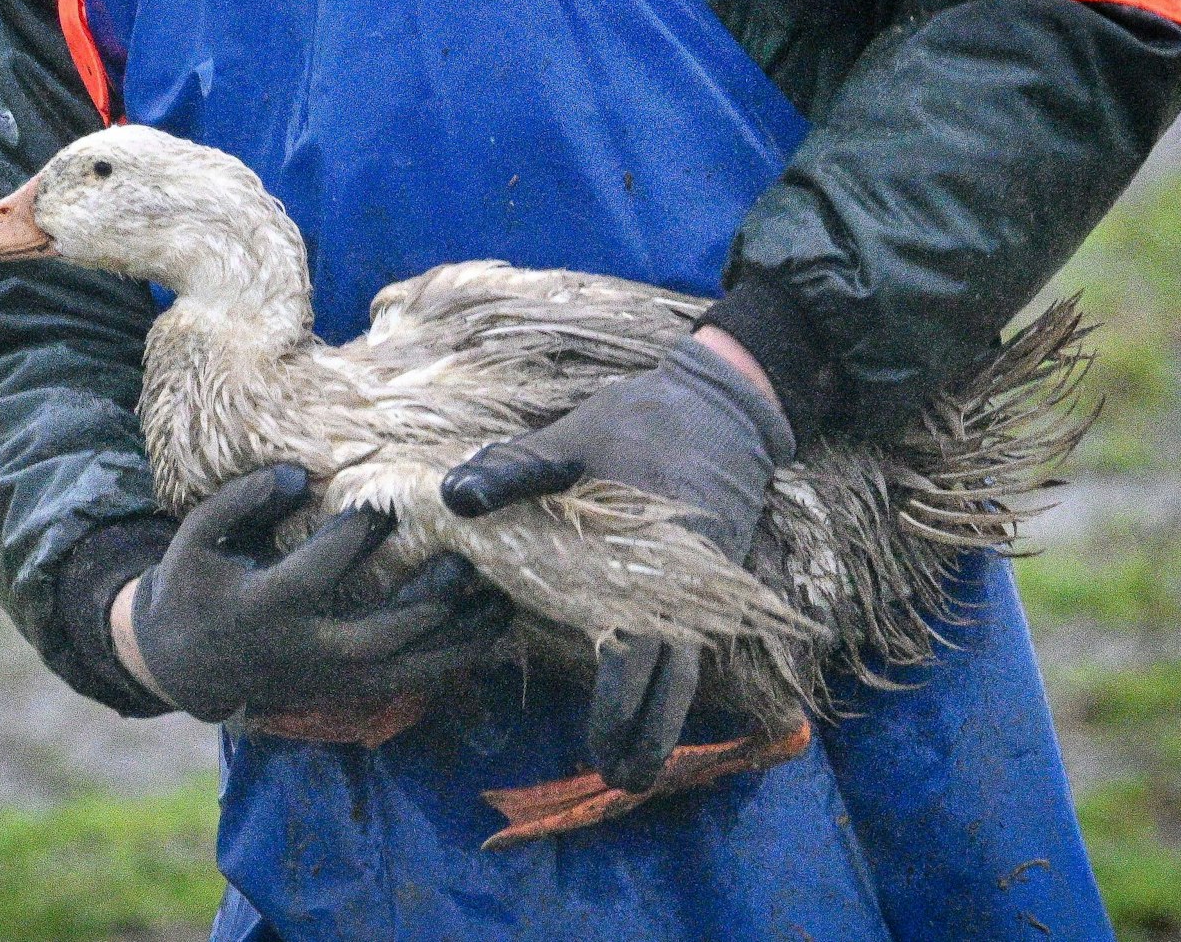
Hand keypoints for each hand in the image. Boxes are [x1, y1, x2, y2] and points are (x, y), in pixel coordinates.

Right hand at [119, 465, 511, 722]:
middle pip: (375, 638)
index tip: (386, 504)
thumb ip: (241, 500)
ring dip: (457, 641)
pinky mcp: (346, 693)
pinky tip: (490, 632)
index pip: (314, 575)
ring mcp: (328, 679)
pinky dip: (453, 661)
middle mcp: (301, 651)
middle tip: (465, 558)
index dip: (352, 538)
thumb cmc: (195, 584)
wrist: (186, 665)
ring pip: (404, 671)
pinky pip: (409, 684)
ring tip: (502, 604)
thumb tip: (296, 475)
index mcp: (261, 609)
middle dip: (425, 602)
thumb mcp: (197, 536)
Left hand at [440, 333, 793, 790]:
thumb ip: (517, 471)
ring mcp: (699, 587)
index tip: (603, 747)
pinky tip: (654, 707)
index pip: (638, 652)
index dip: (622, 706)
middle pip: (672, 678)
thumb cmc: (643, 419)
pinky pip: (692, 644)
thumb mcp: (575, 435)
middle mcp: (679, 587)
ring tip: (637, 769)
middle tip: (617, 780)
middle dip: (646, 733)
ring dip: (664, 718)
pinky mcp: (706, 580)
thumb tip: (453, 498)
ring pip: (688, 668)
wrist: (726, 401)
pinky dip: (672, 682)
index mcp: (645, 562)